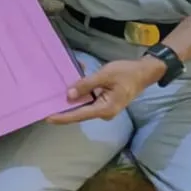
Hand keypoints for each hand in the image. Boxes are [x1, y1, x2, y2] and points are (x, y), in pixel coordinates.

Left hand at [48, 58, 165, 124]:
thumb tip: (69, 95)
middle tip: (46, 100)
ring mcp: (104, 108)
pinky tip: (75, 78)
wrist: (144, 72)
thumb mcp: (105, 75)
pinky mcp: (104, 102)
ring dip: (73, 95)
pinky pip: (88, 99)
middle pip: (78, 112)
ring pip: (83, 104)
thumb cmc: (127, 73)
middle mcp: (103, 113)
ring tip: (57, 87)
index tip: (47, 117)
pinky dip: (81, 90)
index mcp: (104, 109)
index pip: (78, 115)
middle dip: (64, 105)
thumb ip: (86, 85)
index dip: (62, 117)